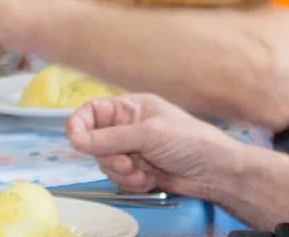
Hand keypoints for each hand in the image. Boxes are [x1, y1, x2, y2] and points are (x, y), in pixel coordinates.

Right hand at [67, 93, 238, 200]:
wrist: (213, 172)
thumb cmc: (189, 141)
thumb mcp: (148, 134)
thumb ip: (110, 137)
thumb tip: (75, 139)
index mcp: (132, 107)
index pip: (93, 111)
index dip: (80, 124)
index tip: (75, 140)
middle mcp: (129, 126)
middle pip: (95, 143)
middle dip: (109, 156)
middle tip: (127, 161)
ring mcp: (133, 150)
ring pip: (106, 164)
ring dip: (123, 172)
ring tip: (144, 171)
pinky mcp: (138, 171)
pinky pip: (119, 179)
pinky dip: (132, 182)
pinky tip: (151, 179)